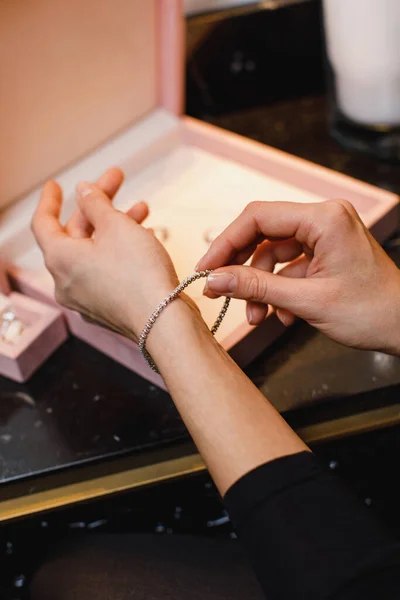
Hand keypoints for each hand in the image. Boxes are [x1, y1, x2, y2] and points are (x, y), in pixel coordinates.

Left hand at [32, 168, 185, 340]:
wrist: (164, 321)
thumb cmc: (139, 274)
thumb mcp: (117, 226)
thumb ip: (96, 203)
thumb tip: (83, 192)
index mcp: (60, 259)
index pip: (43, 223)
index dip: (49, 200)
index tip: (55, 185)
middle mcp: (67, 282)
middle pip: (75, 235)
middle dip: (98, 206)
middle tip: (117, 182)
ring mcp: (86, 299)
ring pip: (94, 253)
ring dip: (115, 227)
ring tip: (142, 209)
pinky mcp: (107, 308)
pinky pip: (106, 272)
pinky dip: (119, 252)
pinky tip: (144, 239)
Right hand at [197, 200, 399, 353]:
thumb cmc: (372, 312)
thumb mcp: (307, 300)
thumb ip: (256, 286)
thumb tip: (215, 279)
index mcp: (324, 218)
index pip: (258, 218)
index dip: (226, 243)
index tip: (206, 269)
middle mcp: (324, 218)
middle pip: (263, 233)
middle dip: (241, 266)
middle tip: (219, 291)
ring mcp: (326, 235)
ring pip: (274, 253)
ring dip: (260, 286)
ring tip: (258, 317)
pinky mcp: (326, 252)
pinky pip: (290, 265)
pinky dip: (279, 289)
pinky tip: (280, 314)